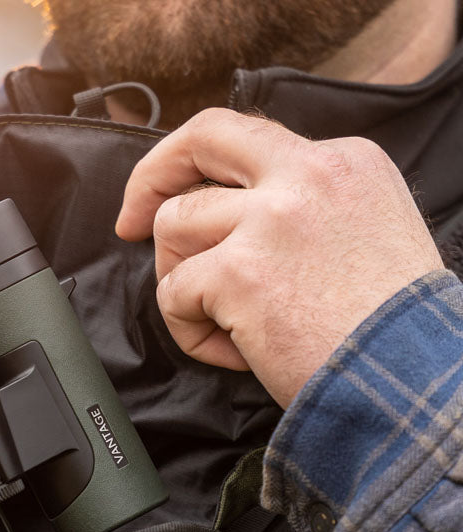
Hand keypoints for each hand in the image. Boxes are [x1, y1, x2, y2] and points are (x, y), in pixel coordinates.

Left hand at [116, 108, 443, 407]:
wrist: (410, 383)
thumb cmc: (391, 332)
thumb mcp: (371, 235)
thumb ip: (313, 210)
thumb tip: (242, 217)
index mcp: (343, 162)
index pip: (249, 139)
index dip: (200, 169)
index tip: (171, 196)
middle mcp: (306, 175)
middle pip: (201, 139)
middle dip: (151, 178)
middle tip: (130, 224)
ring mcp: (270, 219)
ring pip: (174, 225)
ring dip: (180, 280)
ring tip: (220, 323)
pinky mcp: (239, 271)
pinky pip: (174, 293)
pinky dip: (190, 330)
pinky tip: (234, 352)